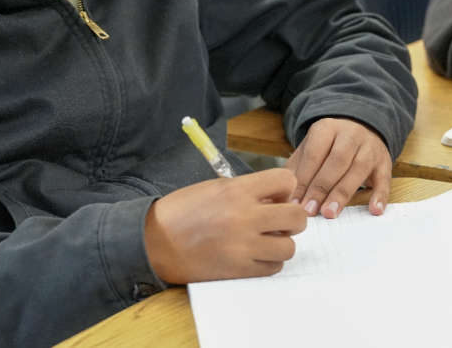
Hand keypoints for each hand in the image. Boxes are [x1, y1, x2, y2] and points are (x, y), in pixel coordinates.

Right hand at [144, 168, 305, 283]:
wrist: (155, 242)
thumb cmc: (182, 211)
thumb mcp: (215, 188)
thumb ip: (248, 192)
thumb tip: (277, 201)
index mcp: (237, 190)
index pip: (286, 181)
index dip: (285, 189)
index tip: (276, 197)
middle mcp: (244, 217)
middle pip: (296, 217)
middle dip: (291, 218)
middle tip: (278, 221)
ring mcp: (243, 246)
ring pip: (289, 247)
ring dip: (281, 243)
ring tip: (265, 240)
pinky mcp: (239, 270)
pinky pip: (273, 267)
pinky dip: (269, 261)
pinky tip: (255, 254)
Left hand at [284, 118, 391, 218]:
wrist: (361, 127)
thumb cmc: (329, 146)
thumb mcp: (309, 148)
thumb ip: (296, 169)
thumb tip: (279, 196)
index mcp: (327, 128)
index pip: (314, 154)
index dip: (304, 179)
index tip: (294, 202)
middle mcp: (350, 134)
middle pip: (336, 161)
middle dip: (321, 187)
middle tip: (310, 210)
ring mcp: (370, 147)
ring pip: (358, 169)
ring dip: (343, 193)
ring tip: (330, 213)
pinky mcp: (385, 161)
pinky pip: (385, 178)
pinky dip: (380, 195)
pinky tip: (374, 210)